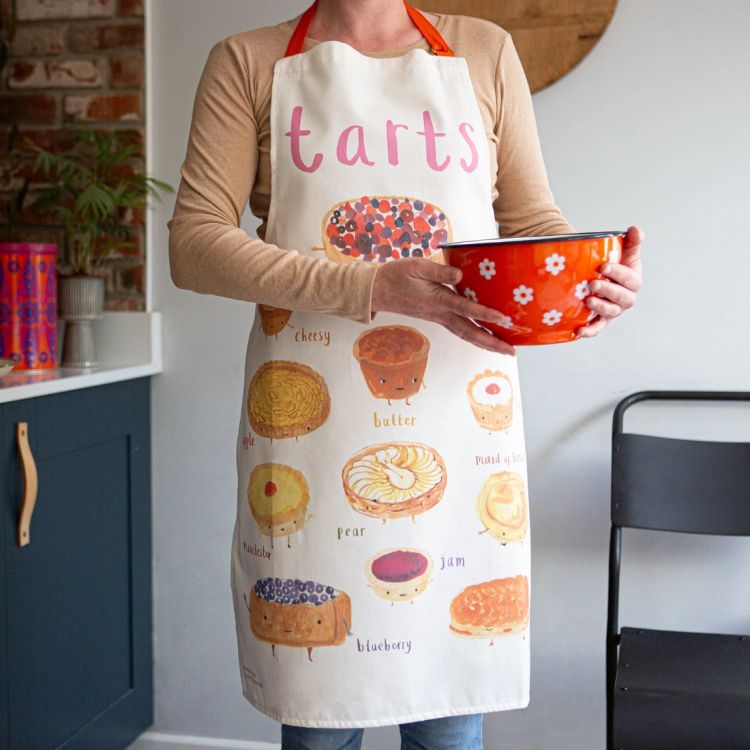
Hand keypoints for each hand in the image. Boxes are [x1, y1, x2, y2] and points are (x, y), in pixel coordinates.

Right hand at [371, 258, 515, 355]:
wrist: (376, 291)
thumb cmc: (396, 275)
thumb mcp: (417, 266)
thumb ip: (440, 270)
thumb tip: (461, 274)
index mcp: (437, 299)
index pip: (465, 308)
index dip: (485, 313)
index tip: (503, 318)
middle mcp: (440, 313)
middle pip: (470, 332)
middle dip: (491, 342)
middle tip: (511, 351)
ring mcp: (438, 318)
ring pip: (465, 334)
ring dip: (485, 343)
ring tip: (503, 350)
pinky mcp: (436, 317)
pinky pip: (459, 330)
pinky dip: (473, 337)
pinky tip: (483, 338)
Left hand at [576, 225, 643, 338]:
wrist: (602, 276)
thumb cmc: (616, 264)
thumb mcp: (625, 251)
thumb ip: (632, 241)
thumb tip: (635, 229)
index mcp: (633, 281)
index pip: (630, 280)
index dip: (618, 274)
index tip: (604, 267)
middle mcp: (625, 298)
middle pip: (622, 298)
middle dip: (608, 290)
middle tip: (593, 283)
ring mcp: (613, 310)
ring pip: (610, 312)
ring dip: (600, 307)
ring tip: (588, 300)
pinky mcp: (600, 319)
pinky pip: (596, 327)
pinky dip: (589, 331)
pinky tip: (578, 331)